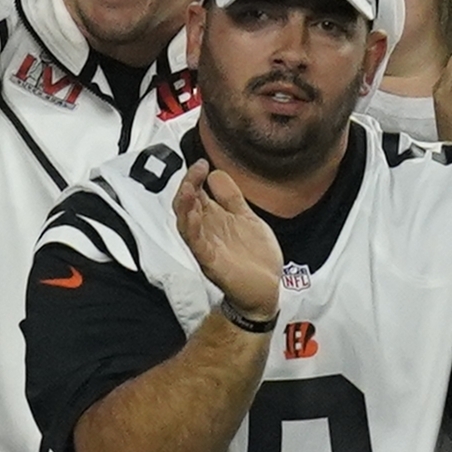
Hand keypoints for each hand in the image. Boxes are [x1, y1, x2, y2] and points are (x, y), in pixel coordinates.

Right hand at [177, 159, 286, 324]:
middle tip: (196, 169)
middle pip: (187, 205)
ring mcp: (206, 246)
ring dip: (185, 205)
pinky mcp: (210, 262)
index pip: (195, 195)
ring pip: (186, 223)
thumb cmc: (254, 257)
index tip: (202, 162)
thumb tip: (216, 173)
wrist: (266, 288)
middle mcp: (205, 231)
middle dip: (188, 186)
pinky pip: (196, 243)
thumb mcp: (246, 218)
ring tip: (187, 188)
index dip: (195, 178)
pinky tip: (193, 215)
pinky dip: (192, 228)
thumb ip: (230, 197)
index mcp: (213, 220)